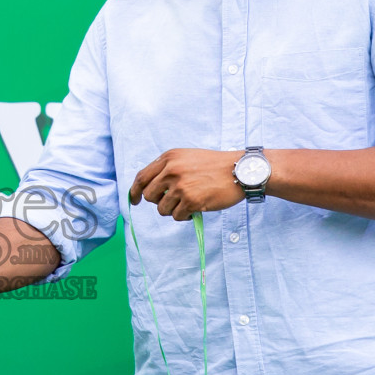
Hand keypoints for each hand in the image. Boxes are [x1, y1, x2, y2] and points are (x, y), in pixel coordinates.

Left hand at [129, 149, 245, 219]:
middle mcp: (171, 170)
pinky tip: (195, 209)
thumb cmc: (214, 165)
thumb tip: (150, 189)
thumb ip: (168, 169)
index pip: (141, 177)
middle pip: (149, 196)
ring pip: (162, 209)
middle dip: (158, 202)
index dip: (135, 191)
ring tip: (188, 204)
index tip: (135, 200)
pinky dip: (184, 216)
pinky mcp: (190, 200)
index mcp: (168, 158)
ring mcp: (180, 186)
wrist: (239, 170)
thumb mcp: (187, 157)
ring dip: (173, 210)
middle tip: (173, 202)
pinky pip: (176, 216)